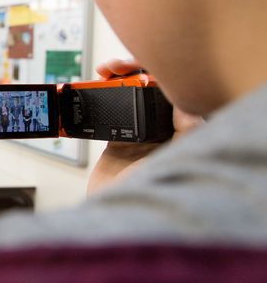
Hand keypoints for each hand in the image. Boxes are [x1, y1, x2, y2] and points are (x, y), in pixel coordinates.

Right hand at [87, 59, 204, 194]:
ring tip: (102, 73)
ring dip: (113, 81)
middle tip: (114, 67)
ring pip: (126, 96)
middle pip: (147, 89)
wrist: (120, 217)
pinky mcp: (117, 143)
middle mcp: (161, 131)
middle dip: (130, 72)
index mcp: (181, 132)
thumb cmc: (153, 195)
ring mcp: (138, 136)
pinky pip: (107, 113)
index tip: (141, 65)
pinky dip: (98, 98)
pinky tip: (93, 90)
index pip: (172, 92)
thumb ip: (188, 129)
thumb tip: (185, 99)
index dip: (157, 72)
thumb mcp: (174, 160)